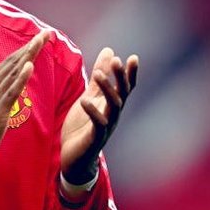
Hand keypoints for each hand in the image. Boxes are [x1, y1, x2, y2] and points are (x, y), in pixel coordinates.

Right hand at [0, 30, 50, 177]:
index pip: (10, 62)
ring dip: (28, 55)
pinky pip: (11, 92)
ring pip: (13, 72)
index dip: (26, 49)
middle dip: (31, 46)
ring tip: (41, 41)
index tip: (40, 38)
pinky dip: (20, 77)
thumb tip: (12, 85)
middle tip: (47, 33)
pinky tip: (29, 66)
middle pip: (14, 61)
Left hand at [60, 48, 138, 184]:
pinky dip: (92, 112)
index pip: (125, 87)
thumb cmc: (83, 126)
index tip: (133, 57)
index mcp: (111, 105)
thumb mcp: (90, 97)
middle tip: (117, 61)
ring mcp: (106, 126)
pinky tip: (84, 100)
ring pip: (113, 107)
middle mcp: (112, 115)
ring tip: (99, 74)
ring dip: (107, 90)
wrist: (75, 158)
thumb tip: (110, 51)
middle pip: (121, 93)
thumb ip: (98, 78)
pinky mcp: (95, 138)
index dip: (130, 74)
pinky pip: (98, 124)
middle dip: (120, 77)